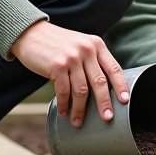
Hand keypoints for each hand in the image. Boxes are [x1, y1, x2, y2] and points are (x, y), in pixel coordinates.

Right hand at [9, 20, 128, 127]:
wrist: (31, 33)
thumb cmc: (57, 44)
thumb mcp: (80, 45)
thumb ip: (92, 61)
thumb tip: (103, 90)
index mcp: (96, 44)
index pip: (114, 68)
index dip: (121, 86)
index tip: (125, 101)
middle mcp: (86, 50)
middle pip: (100, 82)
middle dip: (104, 103)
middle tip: (107, 118)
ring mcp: (72, 58)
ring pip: (81, 90)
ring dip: (80, 109)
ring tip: (78, 121)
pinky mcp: (57, 66)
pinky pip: (64, 92)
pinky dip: (65, 105)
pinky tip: (64, 112)